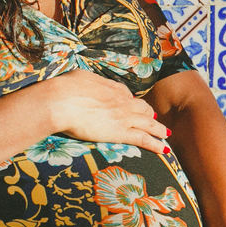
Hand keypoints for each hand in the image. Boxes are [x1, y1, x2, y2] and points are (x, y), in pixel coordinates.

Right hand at [37, 70, 168, 152]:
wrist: (61, 101)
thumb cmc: (64, 88)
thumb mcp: (79, 77)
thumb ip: (89, 81)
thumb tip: (88, 82)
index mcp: (111, 87)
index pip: (127, 95)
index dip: (131, 101)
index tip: (133, 106)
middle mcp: (122, 101)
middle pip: (142, 108)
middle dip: (149, 114)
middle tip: (154, 120)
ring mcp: (123, 117)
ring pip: (149, 123)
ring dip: (158, 129)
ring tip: (164, 134)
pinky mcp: (120, 133)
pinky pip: (144, 139)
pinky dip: (155, 144)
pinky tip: (163, 149)